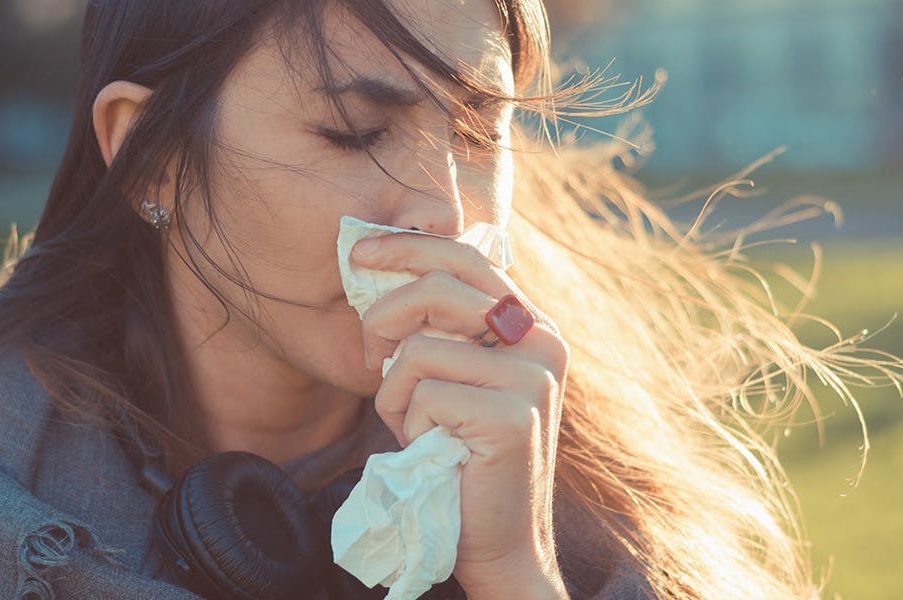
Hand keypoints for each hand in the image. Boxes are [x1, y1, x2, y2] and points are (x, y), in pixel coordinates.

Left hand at [349, 233, 569, 596]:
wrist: (499, 541)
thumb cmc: (462, 458)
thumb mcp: (455, 379)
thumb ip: (440, 330)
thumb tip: (382, 274)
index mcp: (532, 325)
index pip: (468, 259)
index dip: (409, 247)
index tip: (360, 251)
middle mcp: (542, 341)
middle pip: (442, 287)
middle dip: (386, 315)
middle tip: (369, 353)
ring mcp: (532, 378)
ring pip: (421, 350)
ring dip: (396, 393)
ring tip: (416, 427)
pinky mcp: (511, 415)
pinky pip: (425, 395)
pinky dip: (409, 425)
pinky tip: (432, 450)